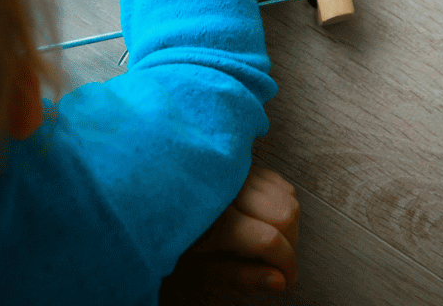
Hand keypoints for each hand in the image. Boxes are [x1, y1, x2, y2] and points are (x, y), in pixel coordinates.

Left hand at [160, 165, 300, 300]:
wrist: (152, 199)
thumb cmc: (176, 237)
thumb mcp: (202, 268)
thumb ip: (242, 276)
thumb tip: (280, 280)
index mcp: (217, 221)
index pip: (270, 240)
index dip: (287, 263)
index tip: (287, 277)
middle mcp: (230, 189)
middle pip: (285, 215)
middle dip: (291, 244)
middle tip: (279, 259)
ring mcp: (237, 171)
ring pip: (286, 195)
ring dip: (288, 222)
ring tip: (273, 238)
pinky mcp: (241, 162)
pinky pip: (276, 180)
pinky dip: (281, 201)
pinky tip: (265, 215)